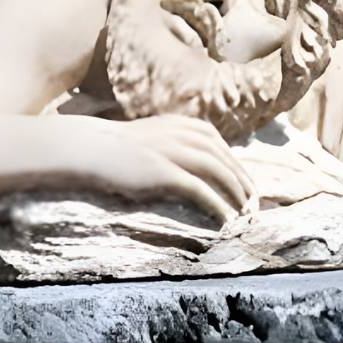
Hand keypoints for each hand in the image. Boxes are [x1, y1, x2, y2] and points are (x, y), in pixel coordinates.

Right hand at [97, 114, 254, 224]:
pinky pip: (198, 188)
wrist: (91, 149)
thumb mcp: (150, 136)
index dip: (233, 160)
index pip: (215, 140)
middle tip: (252, 198)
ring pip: (215, 168)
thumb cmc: (116, 148)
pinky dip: (215, 203)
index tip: (243, 178)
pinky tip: (224, 218)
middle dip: (240, 176)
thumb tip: (190, 161)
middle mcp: (178, 133)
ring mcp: (171, 151)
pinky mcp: (162, 172)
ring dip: (234, 189)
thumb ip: (171, 142)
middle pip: (221, 154)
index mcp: (177, 124)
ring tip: (244, 209)